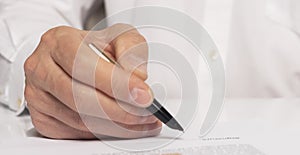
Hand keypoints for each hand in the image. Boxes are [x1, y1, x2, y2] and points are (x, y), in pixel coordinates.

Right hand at [24, 24, 161, 138]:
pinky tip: (124, 127)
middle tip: (146, 113)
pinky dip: (104, 133)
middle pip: (79, 97)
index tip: (143, 95)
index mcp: (58, 42)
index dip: (116, 83)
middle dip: (120, 110)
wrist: (72, 58)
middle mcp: (41, 68)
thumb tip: (137, 77)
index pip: (83, 64)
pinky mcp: (42, 119)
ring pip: (79, 120)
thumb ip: (131, 49)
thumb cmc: (94, 48)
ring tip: (142, 122)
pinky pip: (75, 133)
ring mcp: (37, 96)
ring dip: (116, 126)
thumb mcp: (118, 36)